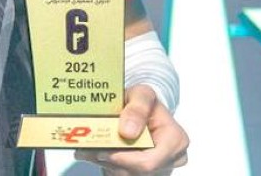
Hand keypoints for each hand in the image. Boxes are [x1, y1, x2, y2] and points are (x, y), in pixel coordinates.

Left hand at [74, 85, 188, 174]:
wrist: (141, 108)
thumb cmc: (142, 101)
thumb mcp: (140, 94)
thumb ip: (137, 108)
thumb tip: (128, 132)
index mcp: (175, 140)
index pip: (149, 161)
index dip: (123, 159)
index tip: (100, 150)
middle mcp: (171, 159)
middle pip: (137, 172)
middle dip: (110, 161)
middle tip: (86, 150)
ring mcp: (160, 169)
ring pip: (128, 175)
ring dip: (106, 163)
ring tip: (88, 149)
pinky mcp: (145, 172)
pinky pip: (124, 174)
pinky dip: (108, 165)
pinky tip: (96, 152)